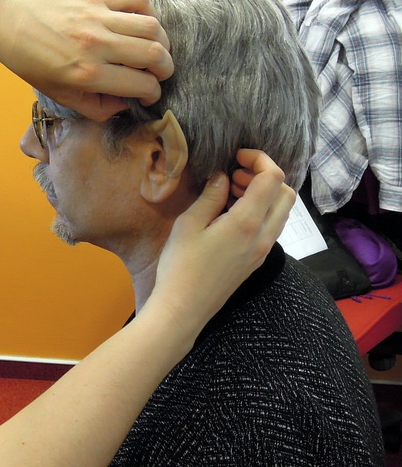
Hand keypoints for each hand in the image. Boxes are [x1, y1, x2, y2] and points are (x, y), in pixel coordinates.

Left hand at [0, 0, 173, 120]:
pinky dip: (149, 13)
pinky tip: (142, 25)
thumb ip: (97, 108)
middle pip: (155, 55)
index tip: (149, 94)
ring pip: (152, 28)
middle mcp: (98, 45)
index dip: (152, 93)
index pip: (141, 84)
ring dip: (162, 43)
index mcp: (88, 74)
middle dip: (165, 69)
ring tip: (155, 51)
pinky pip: (138, 0)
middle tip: (160, 74)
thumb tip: (126, 103)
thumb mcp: (62, 96)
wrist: (11, 24)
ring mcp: (99, 18)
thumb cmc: (34, 64)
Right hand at [151, 149, 294, 334]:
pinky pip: (271, 226)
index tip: (235, 156)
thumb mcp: (189, 224)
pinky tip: (231, 213)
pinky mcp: (257, 260)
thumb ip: (210, 196)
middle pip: (285, 192)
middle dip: (265, 175)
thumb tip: (223, 176)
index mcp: (248, 222)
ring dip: (264, 193)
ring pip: (281, 211)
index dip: (259, 159)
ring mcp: (263, 250)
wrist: (184, 309)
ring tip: (231, 191)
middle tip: (235, 174)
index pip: (272, 178)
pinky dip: (260, 210)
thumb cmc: (181, 266)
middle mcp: (264, 235)